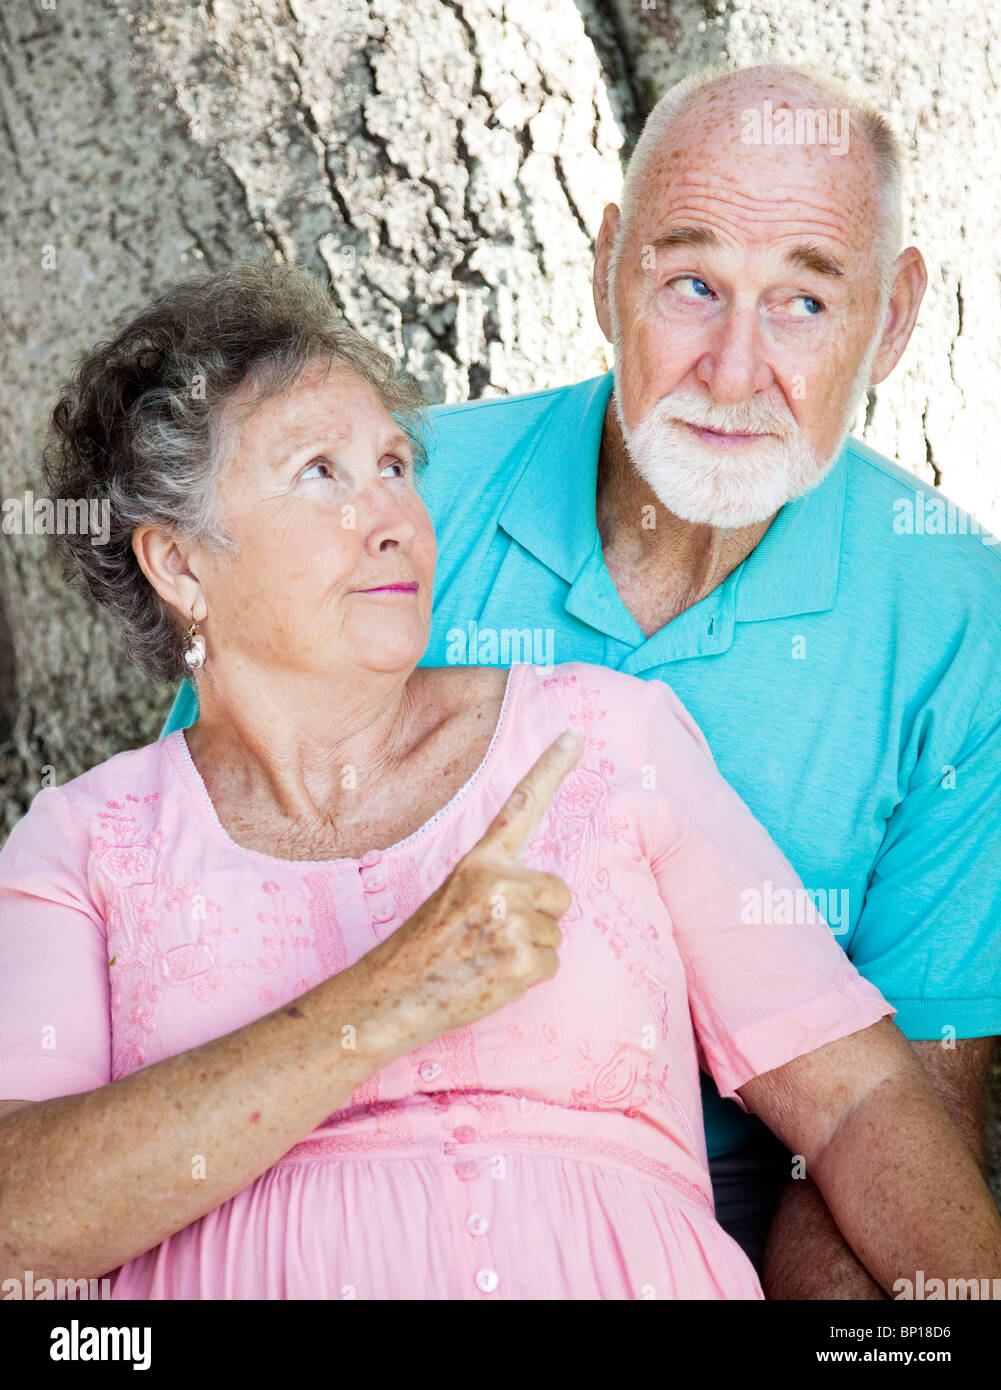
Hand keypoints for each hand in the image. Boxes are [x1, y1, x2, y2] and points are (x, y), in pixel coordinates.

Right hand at [356, 728, 583, 1056]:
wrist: (393, 996)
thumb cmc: (422, 947)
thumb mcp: (452, 896)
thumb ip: (496, 884)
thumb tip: (545, 894)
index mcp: (479, 862)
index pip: (521, 806)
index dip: (551, 768)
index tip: (576, 736)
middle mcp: (500, 883)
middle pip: (558, 892)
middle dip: (540, 915)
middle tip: (494, 936)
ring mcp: (514, 921)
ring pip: (555, 933)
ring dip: (530, 949)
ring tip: (486, 958)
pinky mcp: (524, 959)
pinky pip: (552, 964)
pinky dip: (528, 976)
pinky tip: (493, 978)